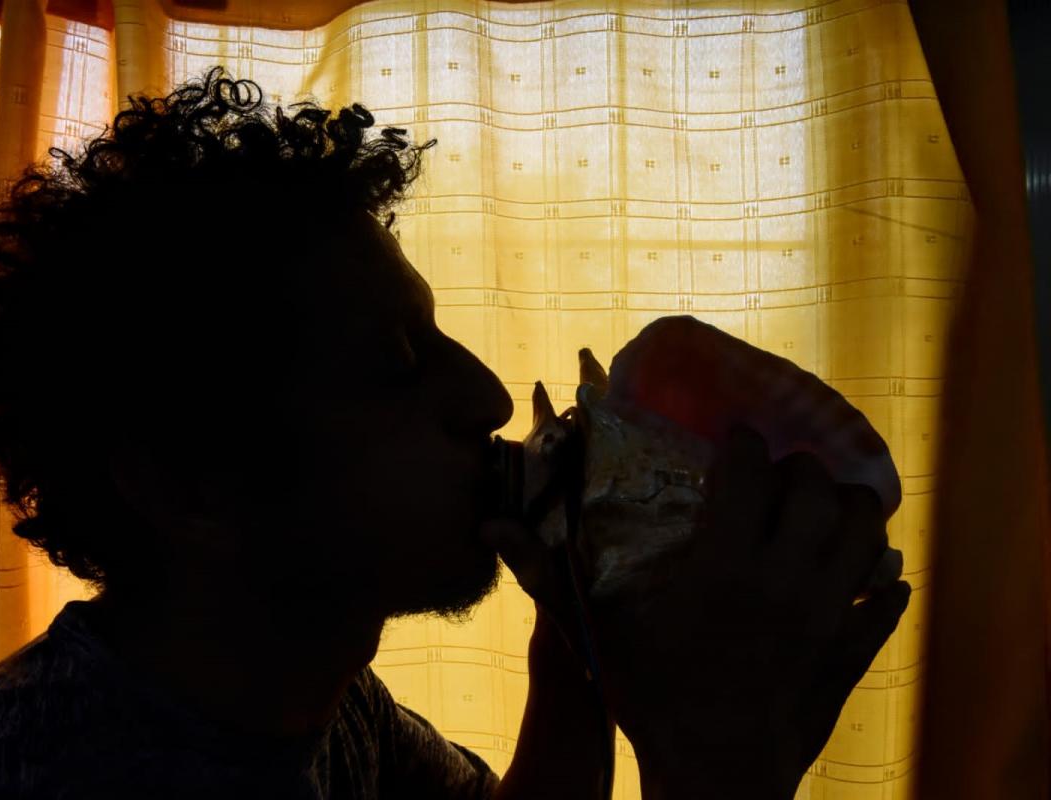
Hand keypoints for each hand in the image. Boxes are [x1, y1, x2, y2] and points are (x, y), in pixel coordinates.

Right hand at [482, 426, 910, 798]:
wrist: (713, 775)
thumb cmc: (651, 700)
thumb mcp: (597, 634)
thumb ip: (546, 575)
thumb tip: (489, 525)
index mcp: (723, 565)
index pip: (751, 471)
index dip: (744, 444)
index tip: (734, 440)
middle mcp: (784, 579)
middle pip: (817, 490)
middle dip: (800, 468)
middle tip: (778, 473)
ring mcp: (827, 615)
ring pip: (866, 532)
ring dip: (850, 509)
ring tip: (822, 508)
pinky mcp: (850, 650)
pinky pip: (888, 599)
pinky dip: (882, 580)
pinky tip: (864, 577)